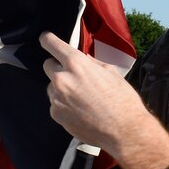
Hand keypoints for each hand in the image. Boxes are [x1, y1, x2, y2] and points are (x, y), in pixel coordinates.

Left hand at [40, 31, 168, 168]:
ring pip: (52, 86)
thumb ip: (91, 63)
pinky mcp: (55, 114)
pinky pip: (55, 103)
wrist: (124, 130)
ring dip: (61, 88)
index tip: (45, 38)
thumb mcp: (110, 72)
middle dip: (58, 68)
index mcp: (76, 63)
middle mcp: (62, 78)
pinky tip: (80, 111)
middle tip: (74, 77)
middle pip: (48, 65)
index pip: (52, 44)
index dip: (47, 40)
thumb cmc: (122, 99)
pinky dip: (63, 105)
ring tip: (82, 99)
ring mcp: (56, 97)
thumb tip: (83, 59)